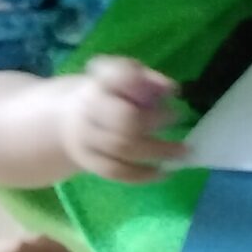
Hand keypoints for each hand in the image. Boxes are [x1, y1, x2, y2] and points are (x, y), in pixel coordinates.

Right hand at [58, 59, 191, 183]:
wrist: (68, 118)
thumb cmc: (109, 94)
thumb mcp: (125, 76)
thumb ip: (148, 79)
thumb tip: (171, 89)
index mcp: (100, 87)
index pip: (120, 85)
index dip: (145, 89)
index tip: (173, 99)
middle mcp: (89, 112)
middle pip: (123, 121)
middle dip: (156, 121)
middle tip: (181, 121)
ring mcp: (86, 140)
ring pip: (121, 148)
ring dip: (157, 152)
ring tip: (182, 152)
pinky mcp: (88, 162)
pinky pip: (115, 172)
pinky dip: (142, 175)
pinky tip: (164, 173)